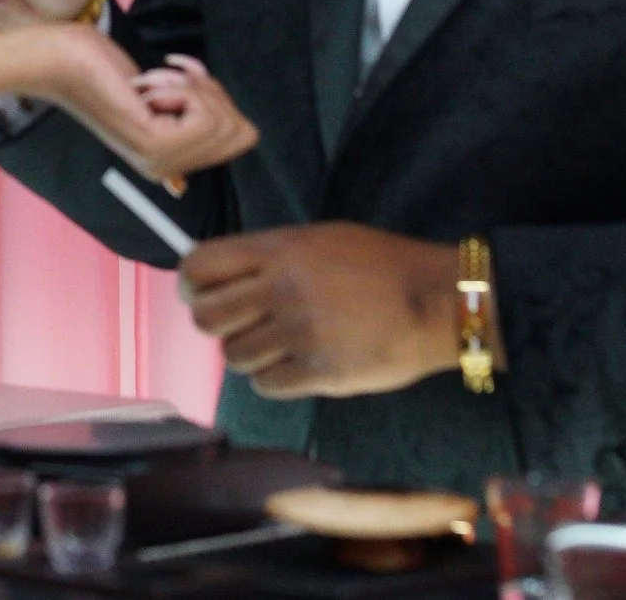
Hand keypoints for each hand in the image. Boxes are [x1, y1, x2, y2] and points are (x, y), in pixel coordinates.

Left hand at [25, 28, 260, 178]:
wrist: (62, 61)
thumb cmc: (106, 69)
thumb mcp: (164, 92)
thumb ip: (199, 110)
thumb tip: (249, 135)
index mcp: (171, 160)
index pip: (242, 138)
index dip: (222, 99)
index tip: (183, 82)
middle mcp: (167, 169)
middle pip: (240, 130)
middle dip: (211, 91)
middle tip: (165, 80)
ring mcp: (160, 159)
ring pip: (224, 121)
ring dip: (192, 86)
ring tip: (152, 82)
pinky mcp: (153, 142)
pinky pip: (203, 115)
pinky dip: (182, 86)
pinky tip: (146, 87)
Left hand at [178, 223, 478, 399]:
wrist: (435, 301)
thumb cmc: (380, 265)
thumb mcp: (319, 240)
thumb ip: (268, 256)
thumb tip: (217, 275)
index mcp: (278, 250)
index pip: (199, 266)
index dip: (190, 283)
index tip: (197, 292)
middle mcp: (280, 289)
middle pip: (205, 317)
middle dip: (215, 323)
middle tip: (238, 324)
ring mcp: (298, 332)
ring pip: (233, 356)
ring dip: (249, 352)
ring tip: (278, 343)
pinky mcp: (317, 372)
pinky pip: (265, 384)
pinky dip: (275, 378)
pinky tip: (297, 364)